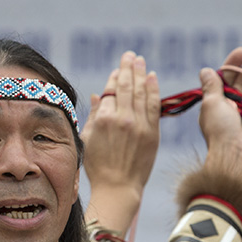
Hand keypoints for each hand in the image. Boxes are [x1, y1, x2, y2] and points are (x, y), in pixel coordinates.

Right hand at [81, 51, 160, 235]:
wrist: (118, 186)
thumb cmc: (98, 166)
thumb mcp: (87, 139)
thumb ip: (93, 115)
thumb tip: (97, 95)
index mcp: (103, 119)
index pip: (111, 91)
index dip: (114, 78)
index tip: (117, 69)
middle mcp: (122, 118)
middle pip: (127, 86)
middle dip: (128, 68)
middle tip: (130, 55)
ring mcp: (139, 124)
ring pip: (141, 91)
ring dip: (141, 73)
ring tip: (140, 60)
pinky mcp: (152, 132)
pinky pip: (154, 105)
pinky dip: (153, 89)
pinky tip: (152, 77)